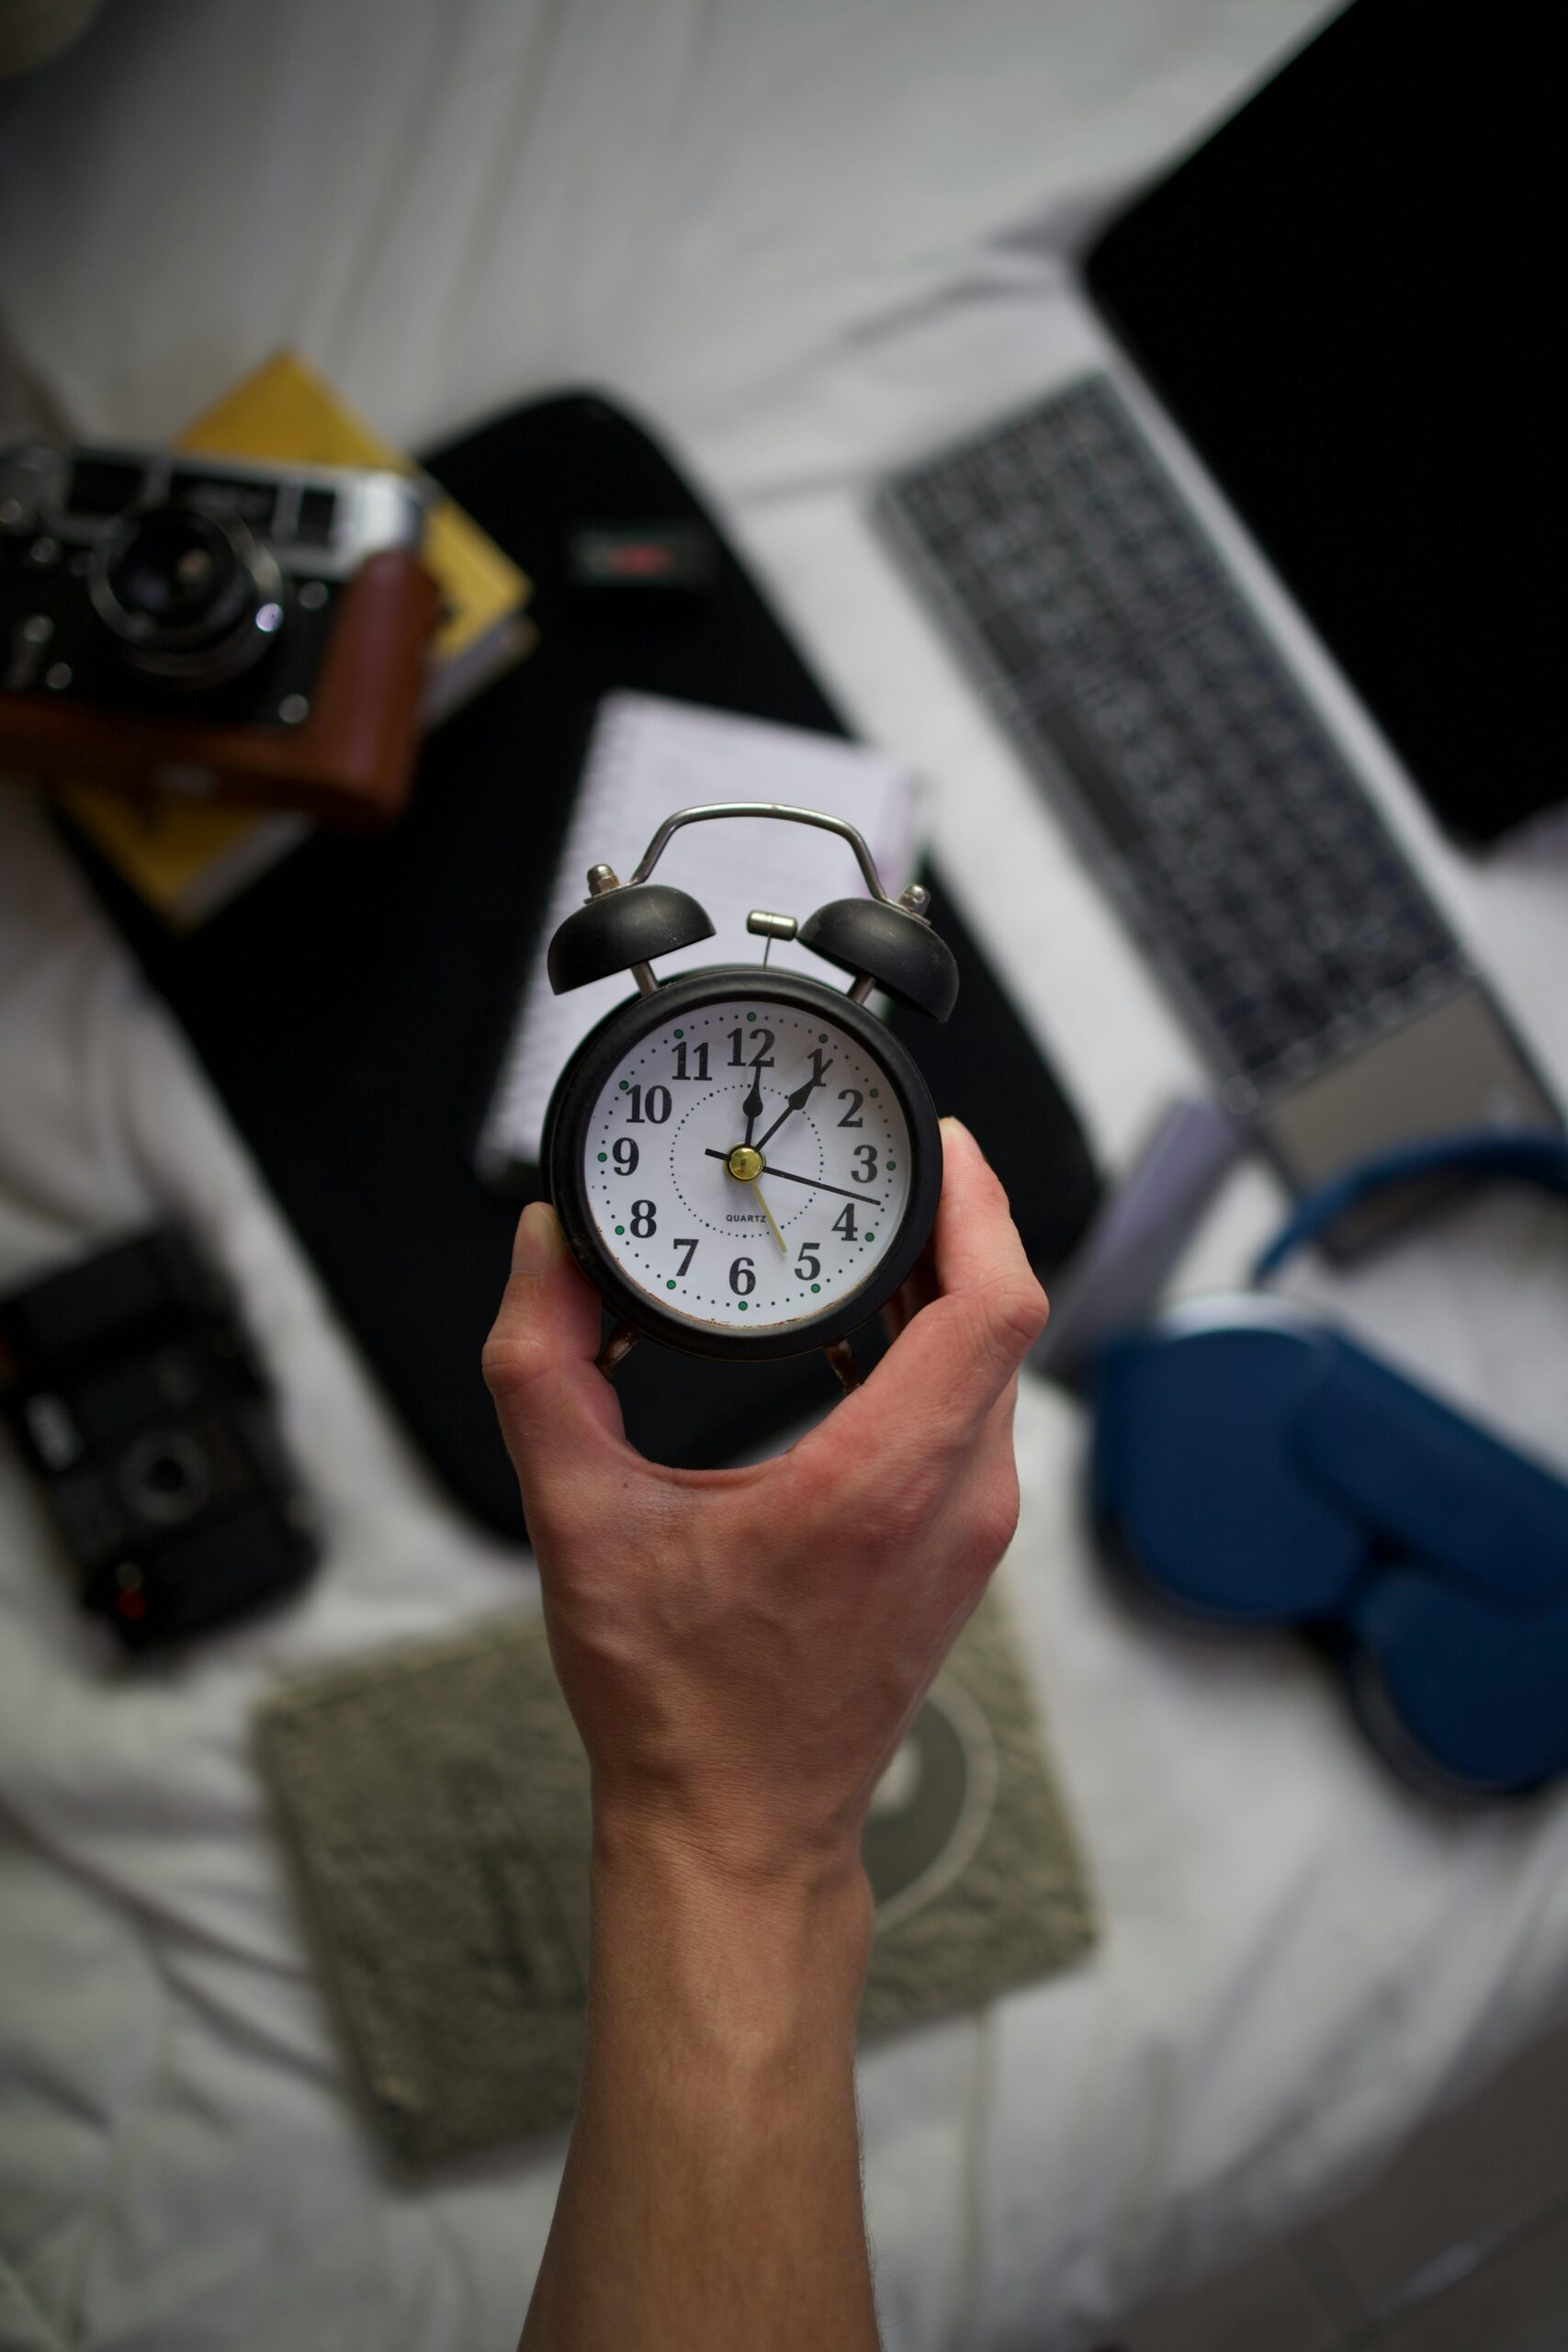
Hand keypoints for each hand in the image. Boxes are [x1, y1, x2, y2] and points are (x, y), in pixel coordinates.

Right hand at [484, 1118, 1046, 1894]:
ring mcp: (972, 1531)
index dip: (976, 1201)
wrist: (739, 1825)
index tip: (935, 1142)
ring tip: (869, 1225)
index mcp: (878, 1483)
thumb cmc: (675, 1700)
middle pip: (1003, 1315)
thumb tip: (544, 1256)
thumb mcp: (580, 1523)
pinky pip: (979, 1412)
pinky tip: (871, 1323)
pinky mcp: (963, 1548)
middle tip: (883, 1159)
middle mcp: (953, 1502)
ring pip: (995, 1365)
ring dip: (948, 1284)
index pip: (991, 1302)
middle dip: (954, 1220)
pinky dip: (942, 1347)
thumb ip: (544, 1371)